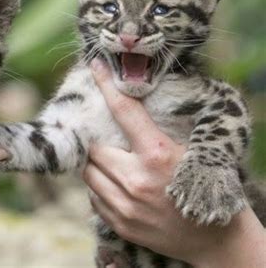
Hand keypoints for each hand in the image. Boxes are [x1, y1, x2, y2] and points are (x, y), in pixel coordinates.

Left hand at [84, 58, 265, 266]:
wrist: (218, 239)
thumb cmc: (205, 185)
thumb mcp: (189, 150)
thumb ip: (156, 133)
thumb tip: (128, 107)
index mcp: (158, 154)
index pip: (124, 111)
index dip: (107, 85)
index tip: (95, 67)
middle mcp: (137, 180)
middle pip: (95, 148)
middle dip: (99, 143)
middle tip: (111, 143)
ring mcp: (126, 206)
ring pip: (89, 174)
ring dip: (97, 166)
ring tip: (115, 166)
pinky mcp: (121, 225)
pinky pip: (94, 198)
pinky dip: (100, 188)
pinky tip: (118, 187)